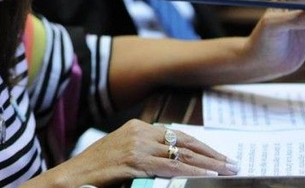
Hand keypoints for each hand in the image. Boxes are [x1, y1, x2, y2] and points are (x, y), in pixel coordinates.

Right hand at [57, 120, 237, 185]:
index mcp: (138, 127)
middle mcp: (138, 132)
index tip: (222, 157)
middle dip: (212, 155)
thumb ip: (148, 154)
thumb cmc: (96, 171)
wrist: (70, 177)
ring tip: (227, 171)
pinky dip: (190, 172)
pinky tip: (206, 176)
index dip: (203, 147)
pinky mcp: (132, 161)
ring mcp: (135, 146)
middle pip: (184, 142)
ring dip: (208, 165)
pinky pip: (168, 167)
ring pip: (180, 154)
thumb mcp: (125, 155)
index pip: (178, 135)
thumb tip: (176, 161)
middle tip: (234, 164)